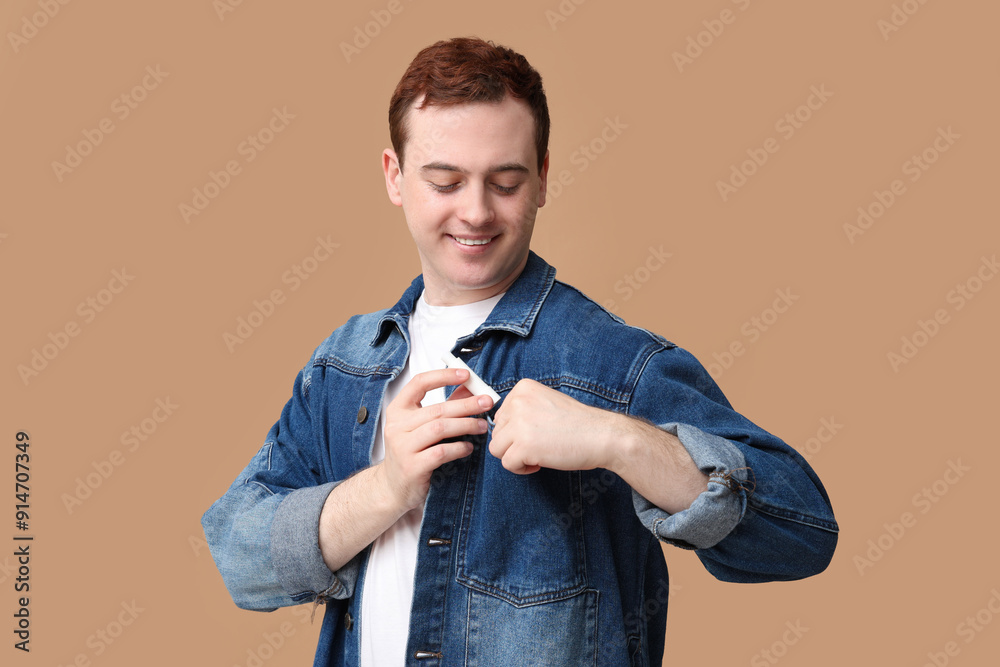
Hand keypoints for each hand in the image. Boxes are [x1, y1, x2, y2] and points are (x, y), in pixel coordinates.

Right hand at [376, 368, 493, 510]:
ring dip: (465, 425)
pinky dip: (459, 448)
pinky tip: (468, 447)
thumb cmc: (411, 452)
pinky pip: (441, 452)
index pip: (419, 383)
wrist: (392, 487)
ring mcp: (402, 447)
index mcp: (398, 410)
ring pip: (439, 429)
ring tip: (481, 426)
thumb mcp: (421, 426)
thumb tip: (469, 388)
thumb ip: (444, 406)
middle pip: (437, 409)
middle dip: (466, 404)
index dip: (443, 376)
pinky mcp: (412, 467)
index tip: (466, 374)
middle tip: (487, 402)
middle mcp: (397, 426)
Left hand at [489, 378, 619, 474]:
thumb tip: (502, 429)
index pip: (501, 415)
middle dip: (514, 444)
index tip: (536, 434)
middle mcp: (518, 402)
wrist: (602, 435)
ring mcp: (519, 424)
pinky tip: (539, 464)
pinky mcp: (523, 446)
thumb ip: (523, 410)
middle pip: (497, 432)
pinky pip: (507, 463)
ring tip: (536, 455)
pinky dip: (521, 469)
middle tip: (538, 446)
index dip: (516, 430)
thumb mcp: (547, 403)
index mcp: (523, 388)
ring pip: (496, 448)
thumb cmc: (578, 423)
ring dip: (514, 456)